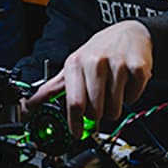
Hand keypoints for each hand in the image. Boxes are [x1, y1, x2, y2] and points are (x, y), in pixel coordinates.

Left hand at [24, 20, 152, 135]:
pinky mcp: (138, 69)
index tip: (76, 133)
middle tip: (98, 103)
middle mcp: (95, 62)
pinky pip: (132, 99)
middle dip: (96, 115)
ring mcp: (117, 65)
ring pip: (114, 109)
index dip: (74, 123)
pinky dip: (130, 97)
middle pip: (94, 110)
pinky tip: (125, 83)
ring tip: (112, 89)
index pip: (74, 102)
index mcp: (75, 63)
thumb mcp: (74, 65)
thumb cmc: (99, 51)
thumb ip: (54, 88)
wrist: (130, 33)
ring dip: (113, 107)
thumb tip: (29, 106)